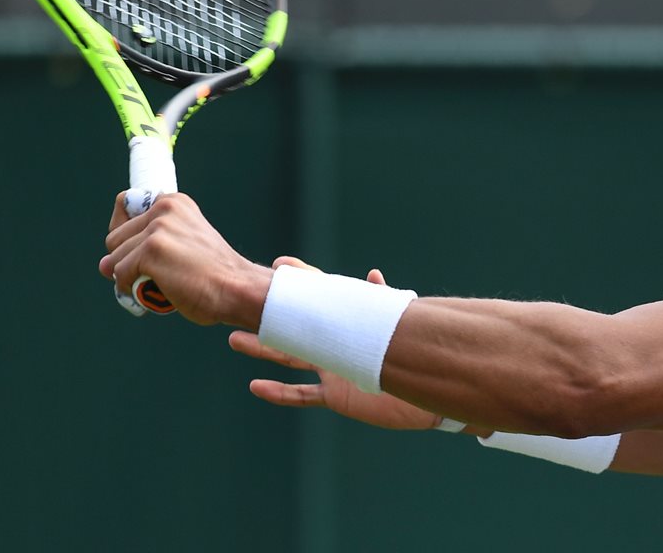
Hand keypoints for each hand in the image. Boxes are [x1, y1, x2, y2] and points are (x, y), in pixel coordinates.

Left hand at [100, 192, 272, 327]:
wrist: (237, 288)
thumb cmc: (213, 273)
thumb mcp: (184, 243)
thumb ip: (147, 244)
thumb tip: (102, 265)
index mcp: (173, 202)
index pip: (123, 207)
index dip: (126, 236)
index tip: (141, 250)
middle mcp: (164, 208)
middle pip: (114, 238)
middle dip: (125, 260)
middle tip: (155, 273)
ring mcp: (157, 229)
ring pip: (113, 259)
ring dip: (129, 277)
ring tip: (158, 283)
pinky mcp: (151, 250)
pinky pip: (120, 273)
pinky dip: (130, 288)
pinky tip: (151, 292)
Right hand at [228, 257, 440, 430]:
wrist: (427, 395)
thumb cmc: (416, 356)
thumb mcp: (395, 327)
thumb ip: (382, 303)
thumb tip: (372, 275)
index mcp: (351, 323)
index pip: (321, 299)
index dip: (301, 283)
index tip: (276, 266)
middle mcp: (337, 345)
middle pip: (296, 328)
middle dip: (270, 317)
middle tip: (240, 304)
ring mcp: (333, 370)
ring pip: (290, 359)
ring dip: (264, 350)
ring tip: (235, 340)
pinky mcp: (335, 396)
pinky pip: (300, 395)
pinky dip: (279, 392)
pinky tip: (256, 386)